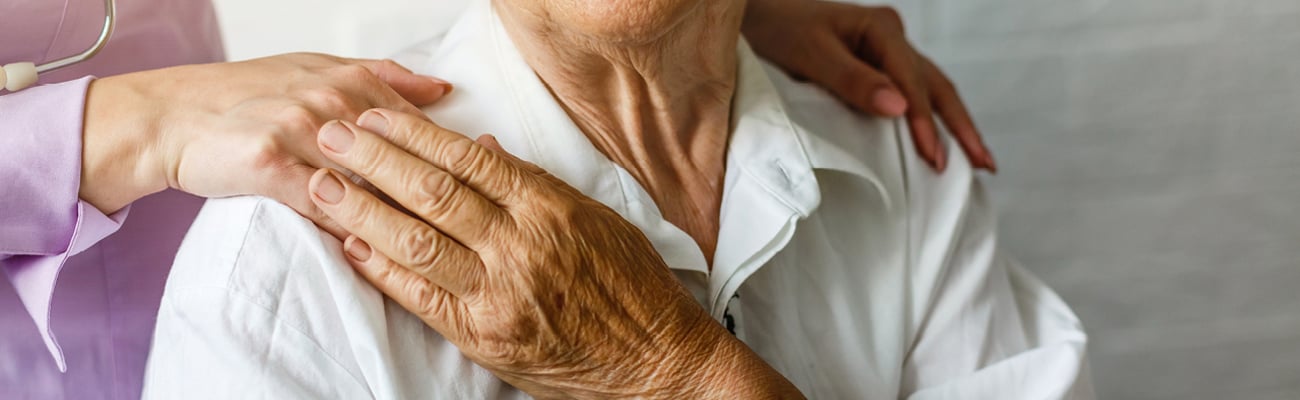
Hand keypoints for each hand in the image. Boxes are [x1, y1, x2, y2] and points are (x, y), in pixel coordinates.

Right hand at [79, 53, 450, 229]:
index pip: (419, 126)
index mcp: (350, 80)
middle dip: (437, 195)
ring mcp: (303, 131)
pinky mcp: (273, 164)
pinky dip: (350, 229)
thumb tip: (441, 88)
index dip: (451, 163)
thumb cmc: (246, 95)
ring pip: (369, 183)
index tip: (477, 194)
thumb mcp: (317, 70)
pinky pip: (324, 204)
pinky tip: (373, 250)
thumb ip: (382, 78)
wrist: (172, 116)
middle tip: (468, 230)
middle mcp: (331, 101)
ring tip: (434, 248)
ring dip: (402, 218)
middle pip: (403, 156)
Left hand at [307, 108, 804, 398]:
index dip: (414, 135)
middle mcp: (521, 248)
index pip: (467, 160)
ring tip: (323, 185)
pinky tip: (351, 246)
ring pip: (415, 243)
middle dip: (373, 160)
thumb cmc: (630, 284)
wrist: (654, 357)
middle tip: (333, 136)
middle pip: (432, 194)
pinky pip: (420, 298)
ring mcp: (499, 296)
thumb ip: (533, 183)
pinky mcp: (484, 337)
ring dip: (361, 211)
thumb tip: (480, 146)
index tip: (376, 117)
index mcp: (550, 209)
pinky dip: (381, 269)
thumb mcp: (594, 217)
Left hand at [743, 0, 993, 171]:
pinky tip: (942, 143)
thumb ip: (852, 80)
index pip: (912, 81)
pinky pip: (913, 94)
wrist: (755, 17)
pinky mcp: (878, 67)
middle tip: (985, 165)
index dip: (924, 122)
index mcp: (880, 28)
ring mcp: (887, 51)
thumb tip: (900, 107)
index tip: (934, 158)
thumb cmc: (778, 32)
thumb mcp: (810, 54)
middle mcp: (891, 37)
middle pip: (937, 85)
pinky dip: (931, 119)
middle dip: (961, 126)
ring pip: (931, 90)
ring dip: (953, 125)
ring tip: (978, 162)